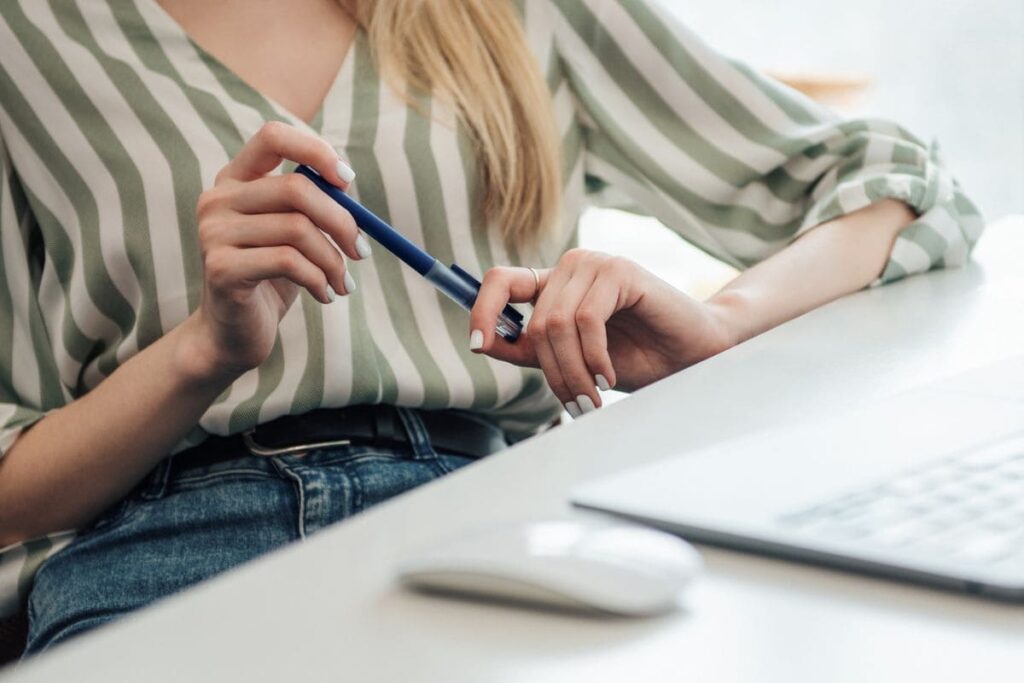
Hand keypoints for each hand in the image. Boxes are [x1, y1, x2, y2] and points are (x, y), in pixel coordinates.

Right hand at [182, 122, 368, 381]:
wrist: (232, 334)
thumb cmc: (271, 278)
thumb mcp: (294, 234)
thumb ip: (314, 204)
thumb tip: (347, 183)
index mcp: (235, 180)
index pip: (273, 137)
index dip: (316, 152)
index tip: (349, 181)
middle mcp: (218, 199)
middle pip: (296, 188)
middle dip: (342, 221)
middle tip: (361, 252)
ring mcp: (214, 233)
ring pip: (298, 229)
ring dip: (334, 261)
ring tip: (343, 284)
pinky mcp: (221, 268)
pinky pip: (289, 262)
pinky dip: (319, 280)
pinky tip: (325, 295)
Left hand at [469, 249, 734, 415]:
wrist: (690, 355)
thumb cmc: (635, 358)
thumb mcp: (571, 359)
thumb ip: (531, 349)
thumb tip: (483, 343)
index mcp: (553, 285)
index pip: (500, 282)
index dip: (481, 310)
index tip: (477, 345)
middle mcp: (570, 268)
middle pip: (534, 321)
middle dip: (552, 373)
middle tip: (575, 405)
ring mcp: (596, 265)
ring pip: (556, 324)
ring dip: (572, 371)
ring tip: (592, 398)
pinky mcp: (621, 272)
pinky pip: (586, 319)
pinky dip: (593, 357)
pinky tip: (608, 376)